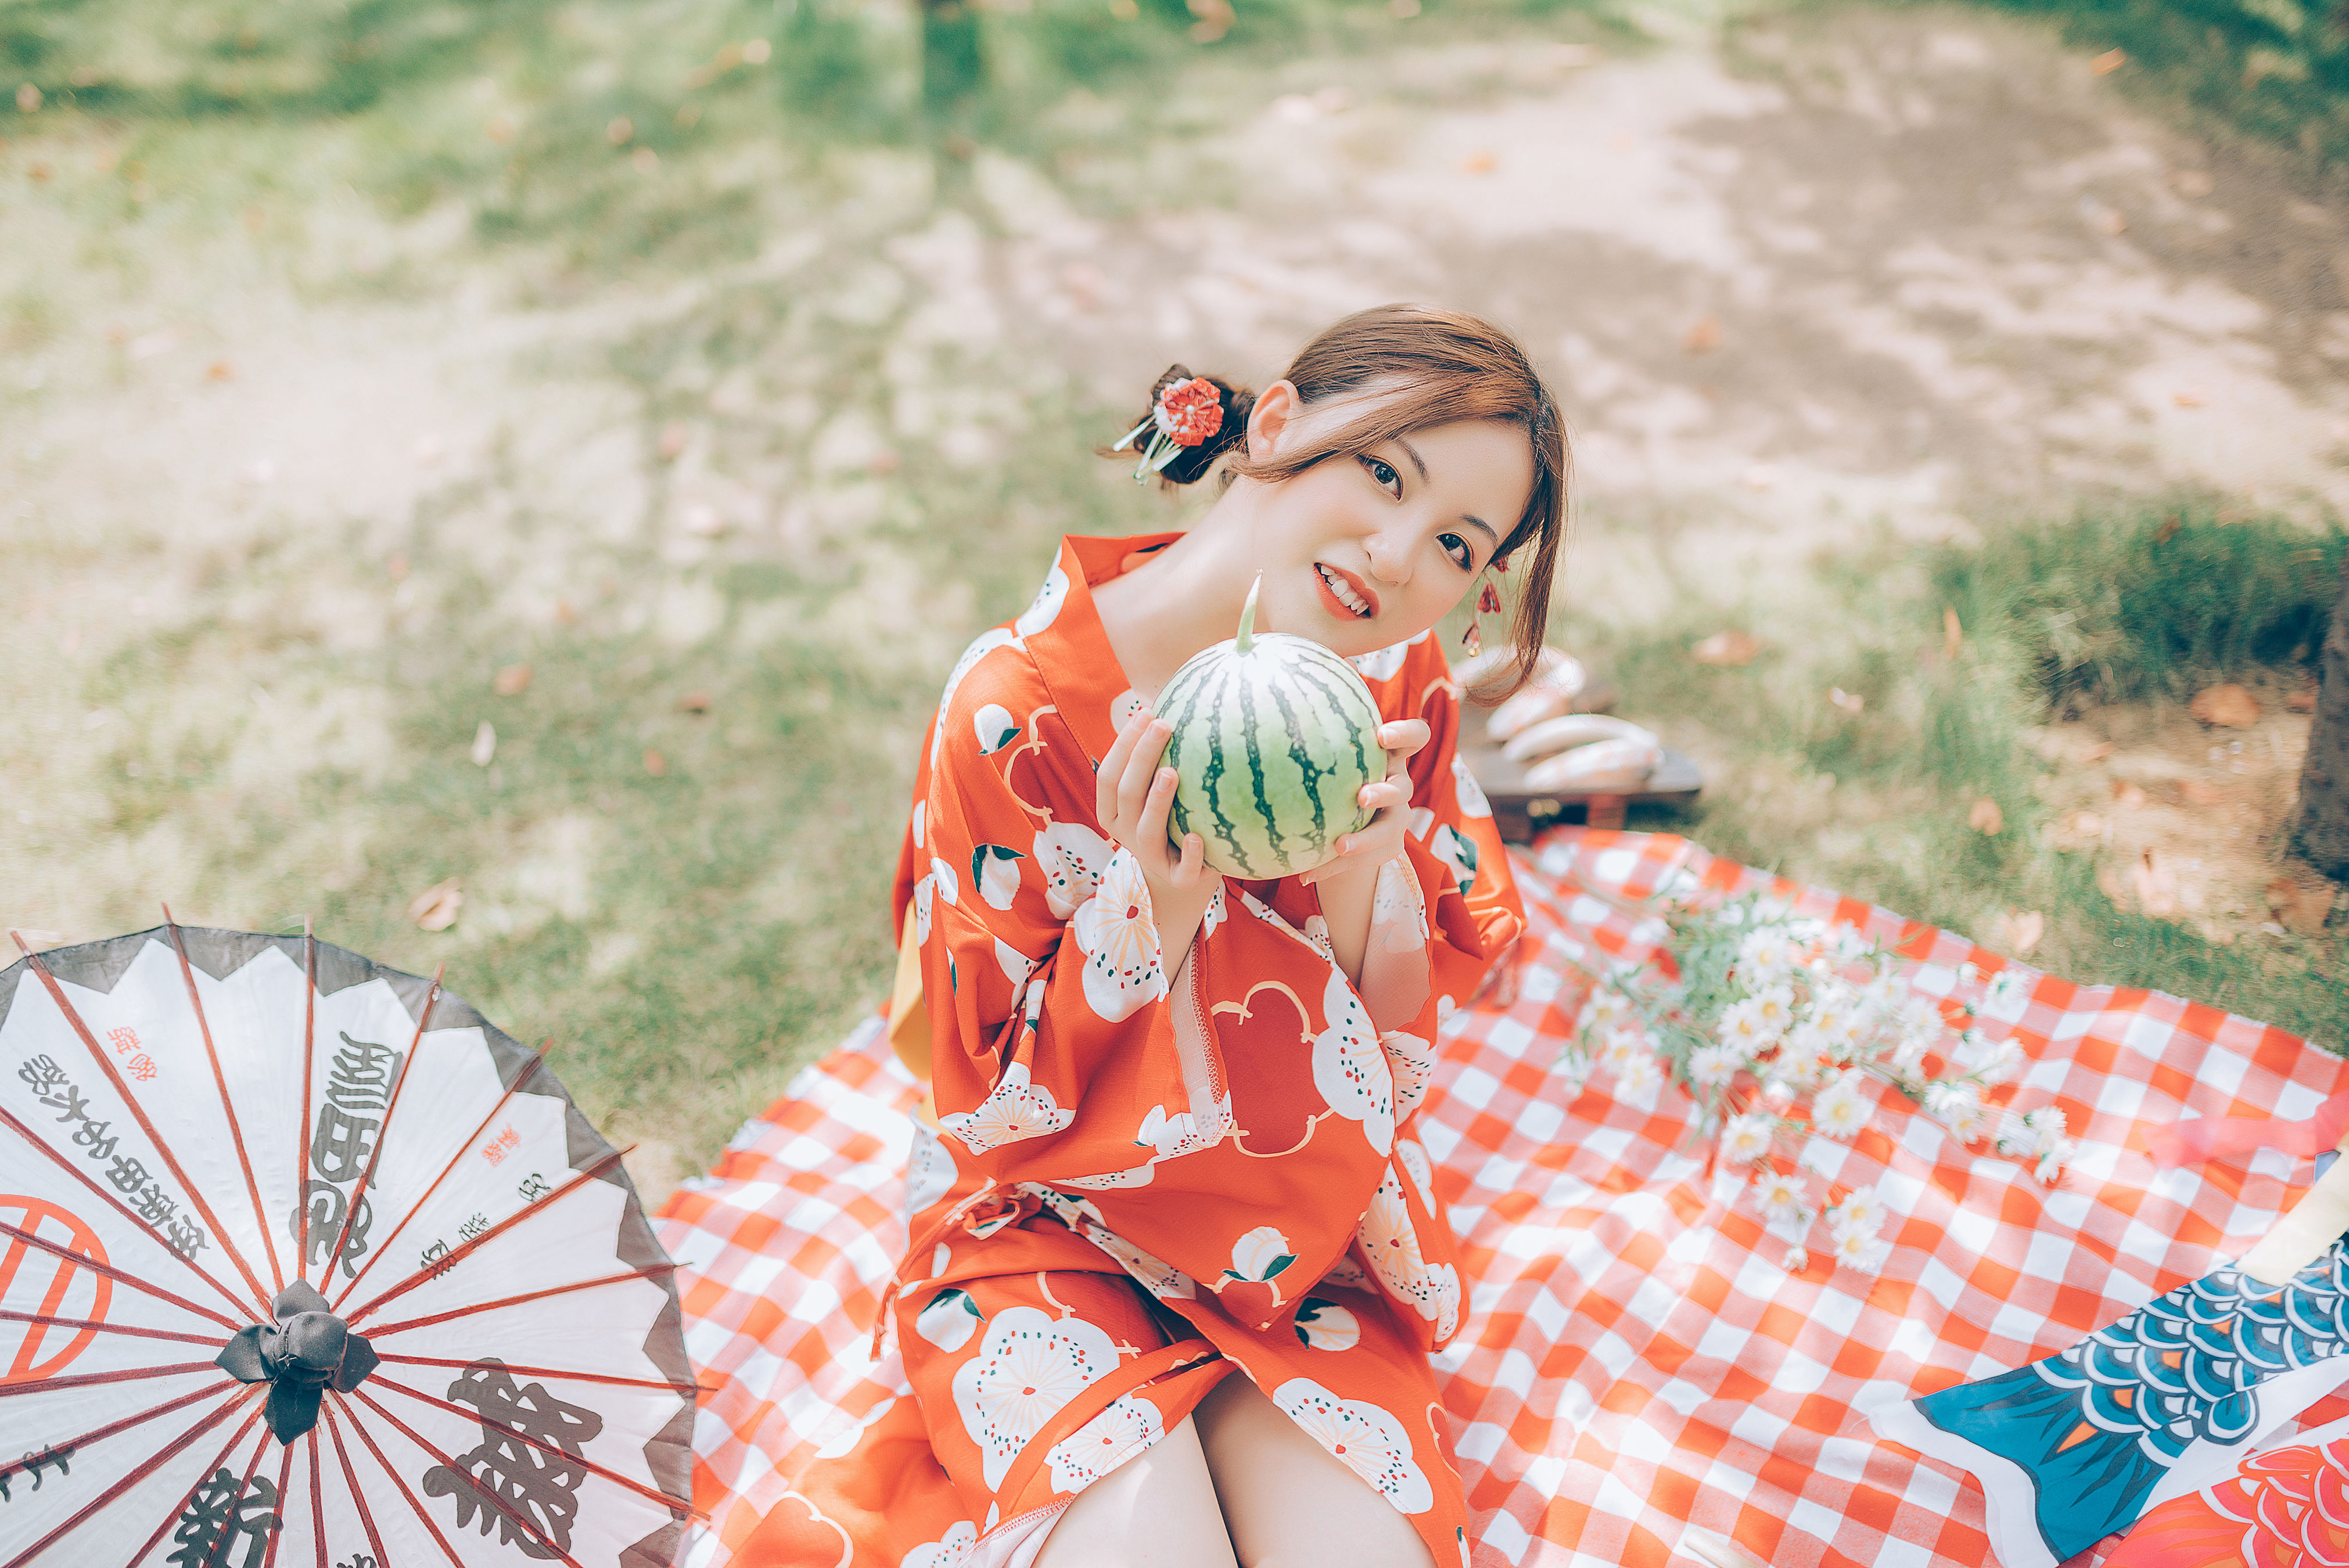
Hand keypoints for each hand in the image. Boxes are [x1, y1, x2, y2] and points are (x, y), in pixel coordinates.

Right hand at [1096, 709, 1215, 919]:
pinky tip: (1197, 836)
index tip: (1148, 711)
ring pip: (1146, 829)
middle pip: (1127, 793)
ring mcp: (1149, 857)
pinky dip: (1189, 854)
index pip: (1109, 773)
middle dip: (1142, 757)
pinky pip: (1181, 868)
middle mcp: (1125, 833)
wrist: (1182, 878)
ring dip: (1158, 801)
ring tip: (1171, 772)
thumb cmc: (1170, 819)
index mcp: (1113, 810)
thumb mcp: (1155, 789)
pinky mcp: (1176, 878)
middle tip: (1164, 725)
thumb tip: (1177, 695)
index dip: (1125, 743)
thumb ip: (1157, 756)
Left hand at [1297, 719, 1428, 888]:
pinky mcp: (1385, 849)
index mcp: (1391, 755)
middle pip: (1403, 788)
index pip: (1416, 737)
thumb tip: (1291, 658)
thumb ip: (1319, 710)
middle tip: (1362, 796)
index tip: (1381, 735)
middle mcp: (1398, 786)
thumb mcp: (1328, 740)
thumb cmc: (1330, 767)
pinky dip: (1332, 867)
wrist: (1343, 816)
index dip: (1406, 734)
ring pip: (1390, 831)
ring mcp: (1396, 819)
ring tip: (1339, 846)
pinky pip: (1361, 862)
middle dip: (1385, 792)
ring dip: (1365, 839)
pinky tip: (1304, 875)